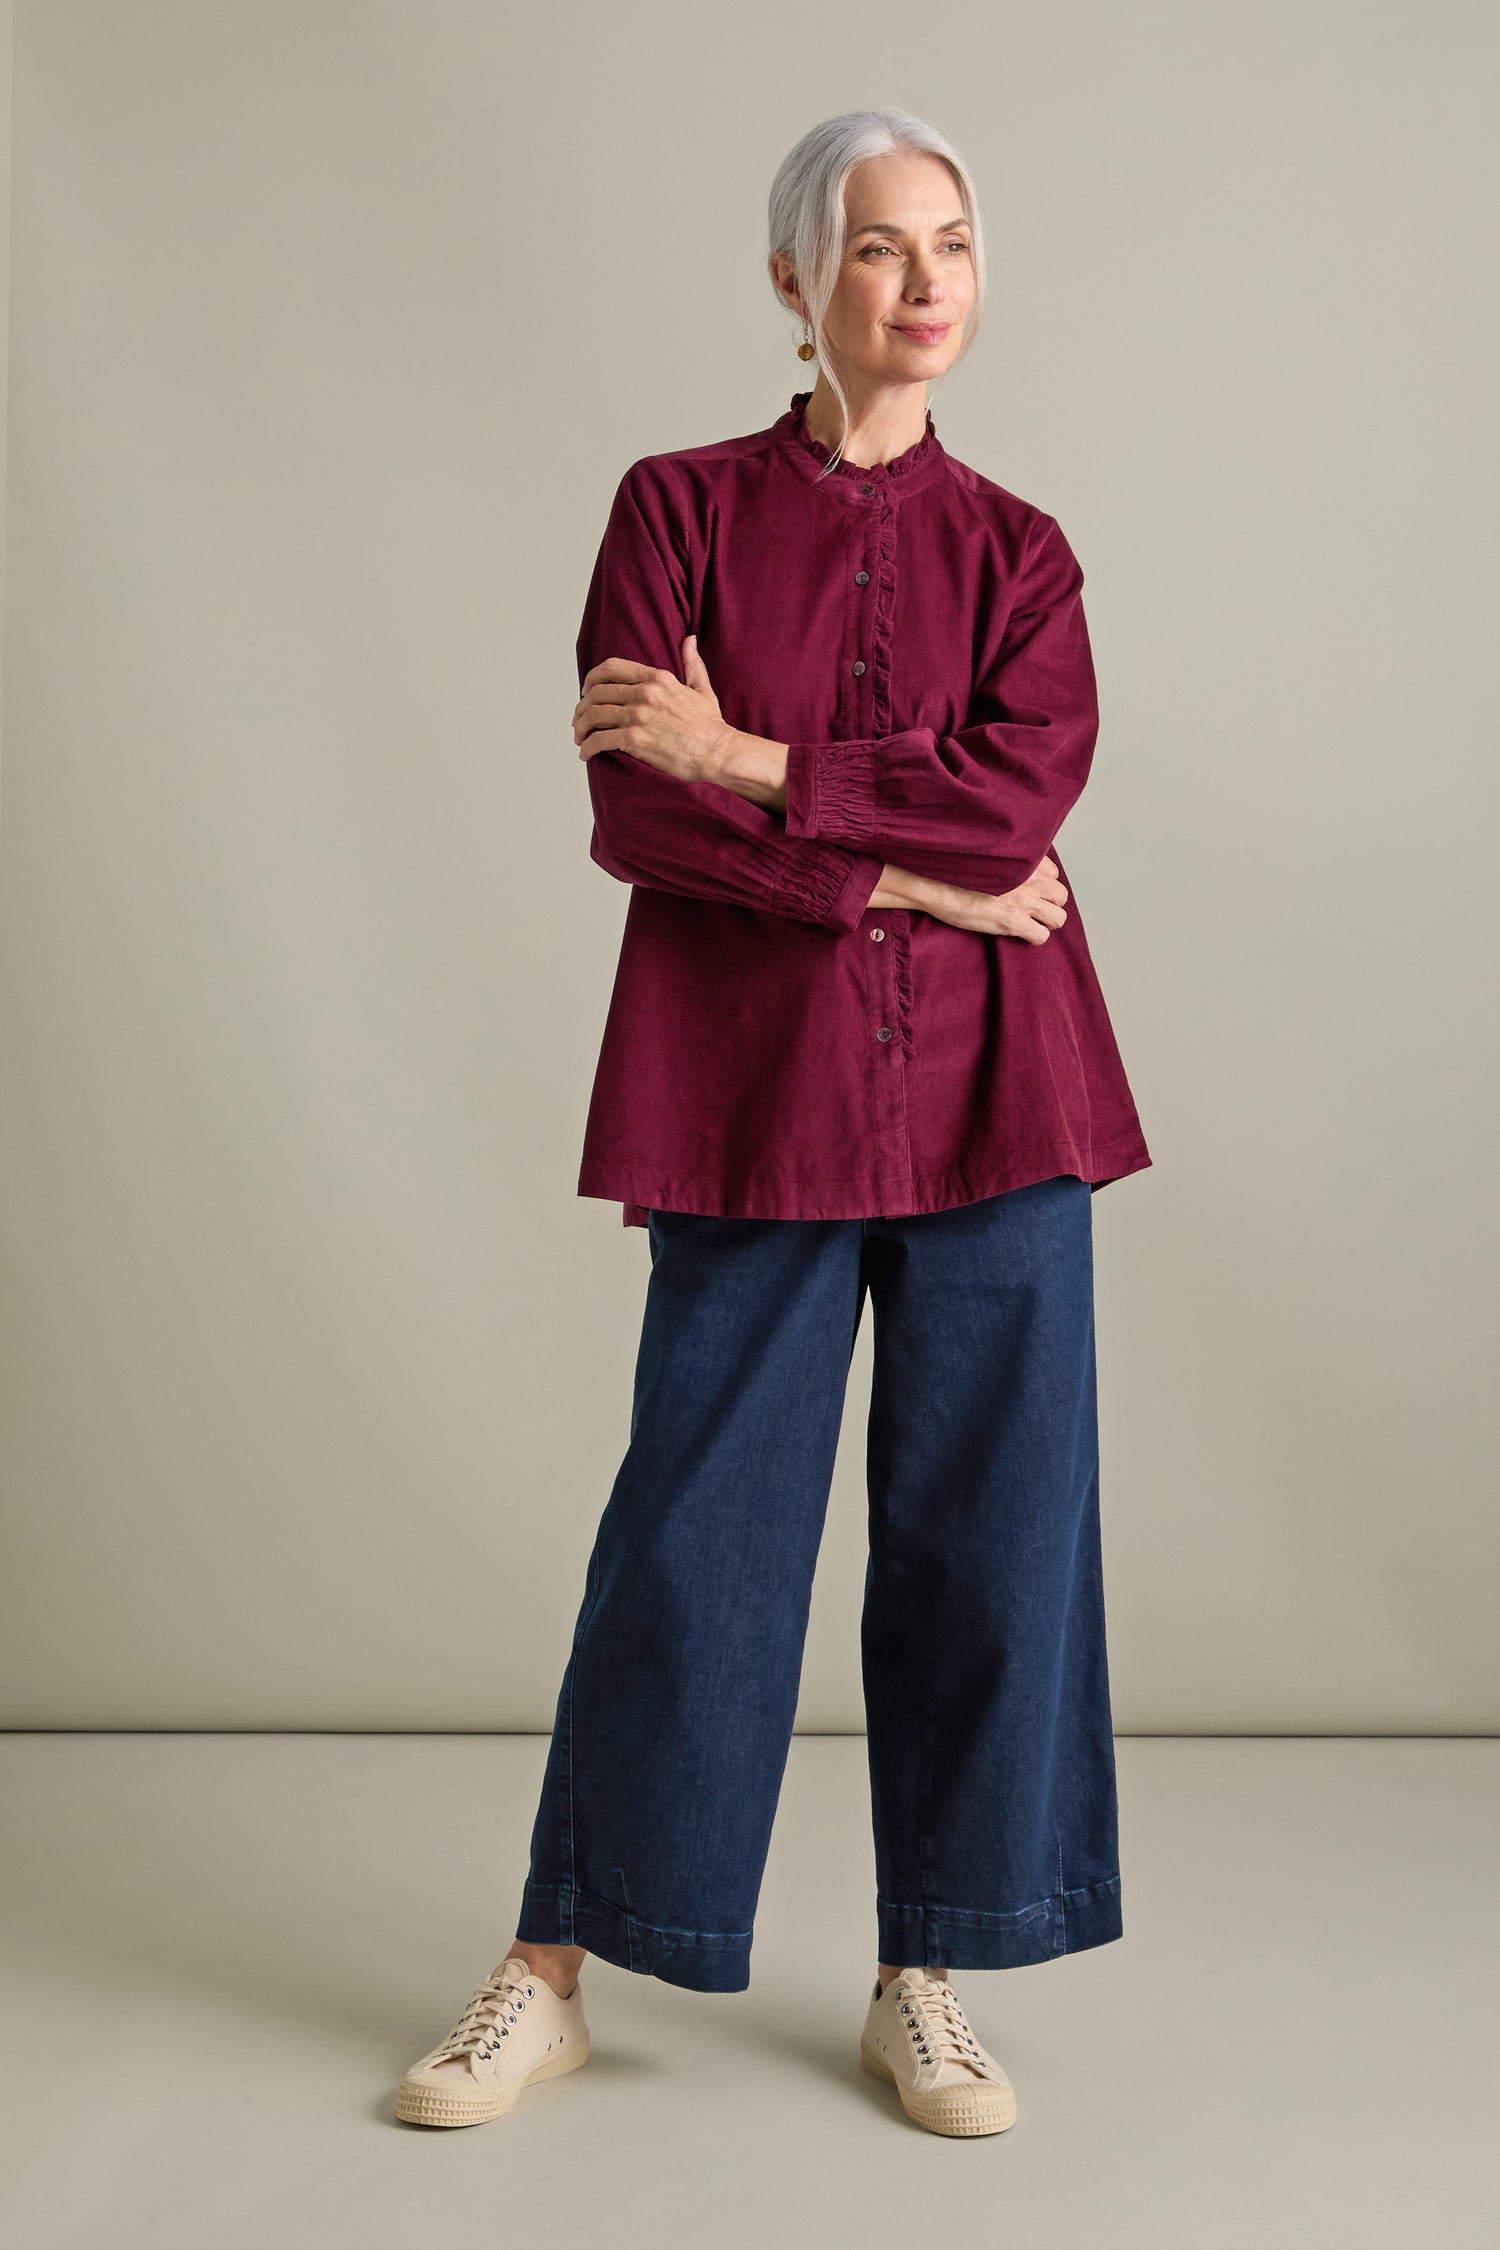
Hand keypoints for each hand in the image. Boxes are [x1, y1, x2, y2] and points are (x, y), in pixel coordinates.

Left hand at [575, 635, 739, 783]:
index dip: (591, 679)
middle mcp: (644, 693)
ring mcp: (638, 716)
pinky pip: (599, 740)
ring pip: (593, 716)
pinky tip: (586, 754)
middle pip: (597, 693)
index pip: (611, 668)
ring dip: (581, 728)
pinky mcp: (635, 740)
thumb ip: (692, 664)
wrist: (719, 752)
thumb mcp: (702, 689)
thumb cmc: (710, 726)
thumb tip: (690, 640)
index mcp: (657, 678)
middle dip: (582, 708)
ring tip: (580, 739)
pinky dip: (588, 748)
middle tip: (579, 721)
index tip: (586, 692)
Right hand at [871, 856, 1068, 942]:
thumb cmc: (955, 868)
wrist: (935, 882)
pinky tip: (1019, 934)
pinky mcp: (1014, 921)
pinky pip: (1042, 936)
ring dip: (1045, 921)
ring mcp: (1025, 901)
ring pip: (1058, 917)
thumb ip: (1008, 860)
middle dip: (1048, 903)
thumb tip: (1012, 866)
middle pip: (1061, 895)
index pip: (1054, 873)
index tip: (1029, 890)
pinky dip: (1033, 937)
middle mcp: (1031, 878)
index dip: (1042, 885)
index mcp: (1026, 859)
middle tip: (1030, 909)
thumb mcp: (989, 856)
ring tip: (1028, 922)